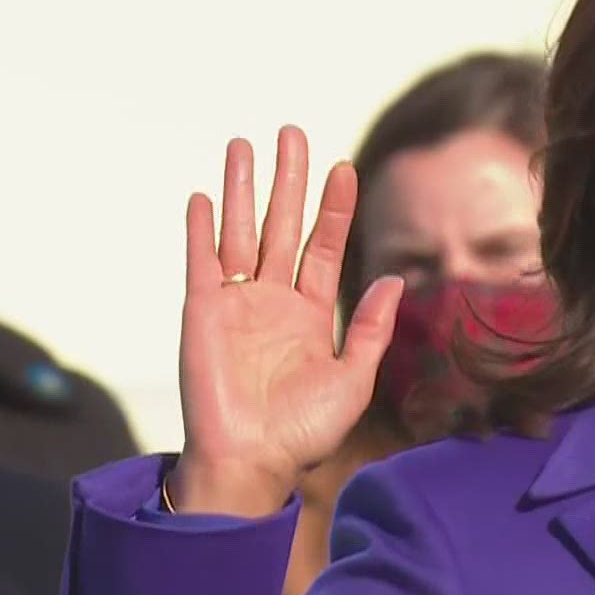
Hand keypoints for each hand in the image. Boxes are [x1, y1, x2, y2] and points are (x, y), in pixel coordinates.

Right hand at [169, 129, 402, 516]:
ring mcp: (236, 304)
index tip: (343, 167)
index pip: (323, 246)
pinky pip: (202, 263)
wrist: (253, 461)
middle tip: (292, 133)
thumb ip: (370, 329)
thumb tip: (392, 278)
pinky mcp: (202, 314)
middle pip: (282, 226)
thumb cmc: (303, 432)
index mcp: (309, 313)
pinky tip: (204, 197)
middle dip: (288, 180)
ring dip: (242, 190)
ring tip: (245, 145)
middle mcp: (272, 301)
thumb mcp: (352, 379)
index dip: (334, 208)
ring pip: (241, 233)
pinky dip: (202, 231)